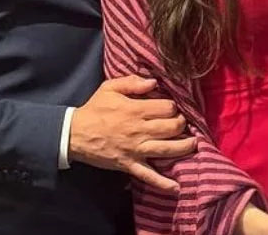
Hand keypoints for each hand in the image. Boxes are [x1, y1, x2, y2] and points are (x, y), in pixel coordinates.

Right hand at [69, 75, 196, 191]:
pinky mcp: (130, 165)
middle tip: (182, 123)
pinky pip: (149, 176)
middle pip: (172, 127)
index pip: (166, 107)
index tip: (172, 107)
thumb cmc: (94, 109)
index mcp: (135, 110)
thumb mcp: (109, 88)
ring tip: (193, 144)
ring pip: (167, 149)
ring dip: (184, 147)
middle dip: (182, 124)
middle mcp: (139, 130)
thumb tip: (153, 82)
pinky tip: (176, 187)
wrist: (74, 134)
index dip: (173, 106)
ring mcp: (136, 150)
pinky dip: (163, 183)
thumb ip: (132, 82)